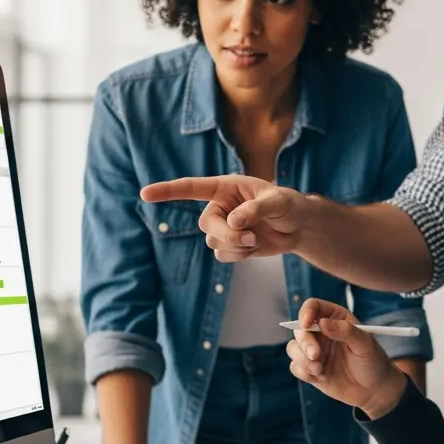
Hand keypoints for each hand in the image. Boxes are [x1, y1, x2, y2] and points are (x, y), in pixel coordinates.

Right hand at [140, 175, 310, 261]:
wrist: (298, 227)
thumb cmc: (289, 205)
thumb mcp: (277, 202)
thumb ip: (255, 209)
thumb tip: (234, 222)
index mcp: (225, 187)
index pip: (191, 188)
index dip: (167, 191)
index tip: (145, 194)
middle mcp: (219, 206)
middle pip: (205, 224)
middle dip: (226, 234)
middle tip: (250, 238)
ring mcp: (223, 226)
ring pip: (212, 242)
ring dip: (235, 246)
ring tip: (256, 240)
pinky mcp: (230, 245)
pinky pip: (222, 255)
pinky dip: (238, 256)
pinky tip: (254, 248)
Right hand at [285, 299, 404, 418]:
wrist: (373, 389)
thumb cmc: (373, 361)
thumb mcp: (365, 344)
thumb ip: (346, 331)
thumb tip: (322, 323)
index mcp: (335, 318)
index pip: (313, 306)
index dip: (305, 312)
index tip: (306, 324)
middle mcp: (321, 332)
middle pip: (299, 328)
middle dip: (304, 342)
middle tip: (315, 355)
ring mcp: (314, 350)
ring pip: (293, 347)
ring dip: (302, 359)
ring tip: (319, 370)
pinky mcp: (310, 368)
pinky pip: (295, 366)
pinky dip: (304, 372)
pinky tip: (321, 377)